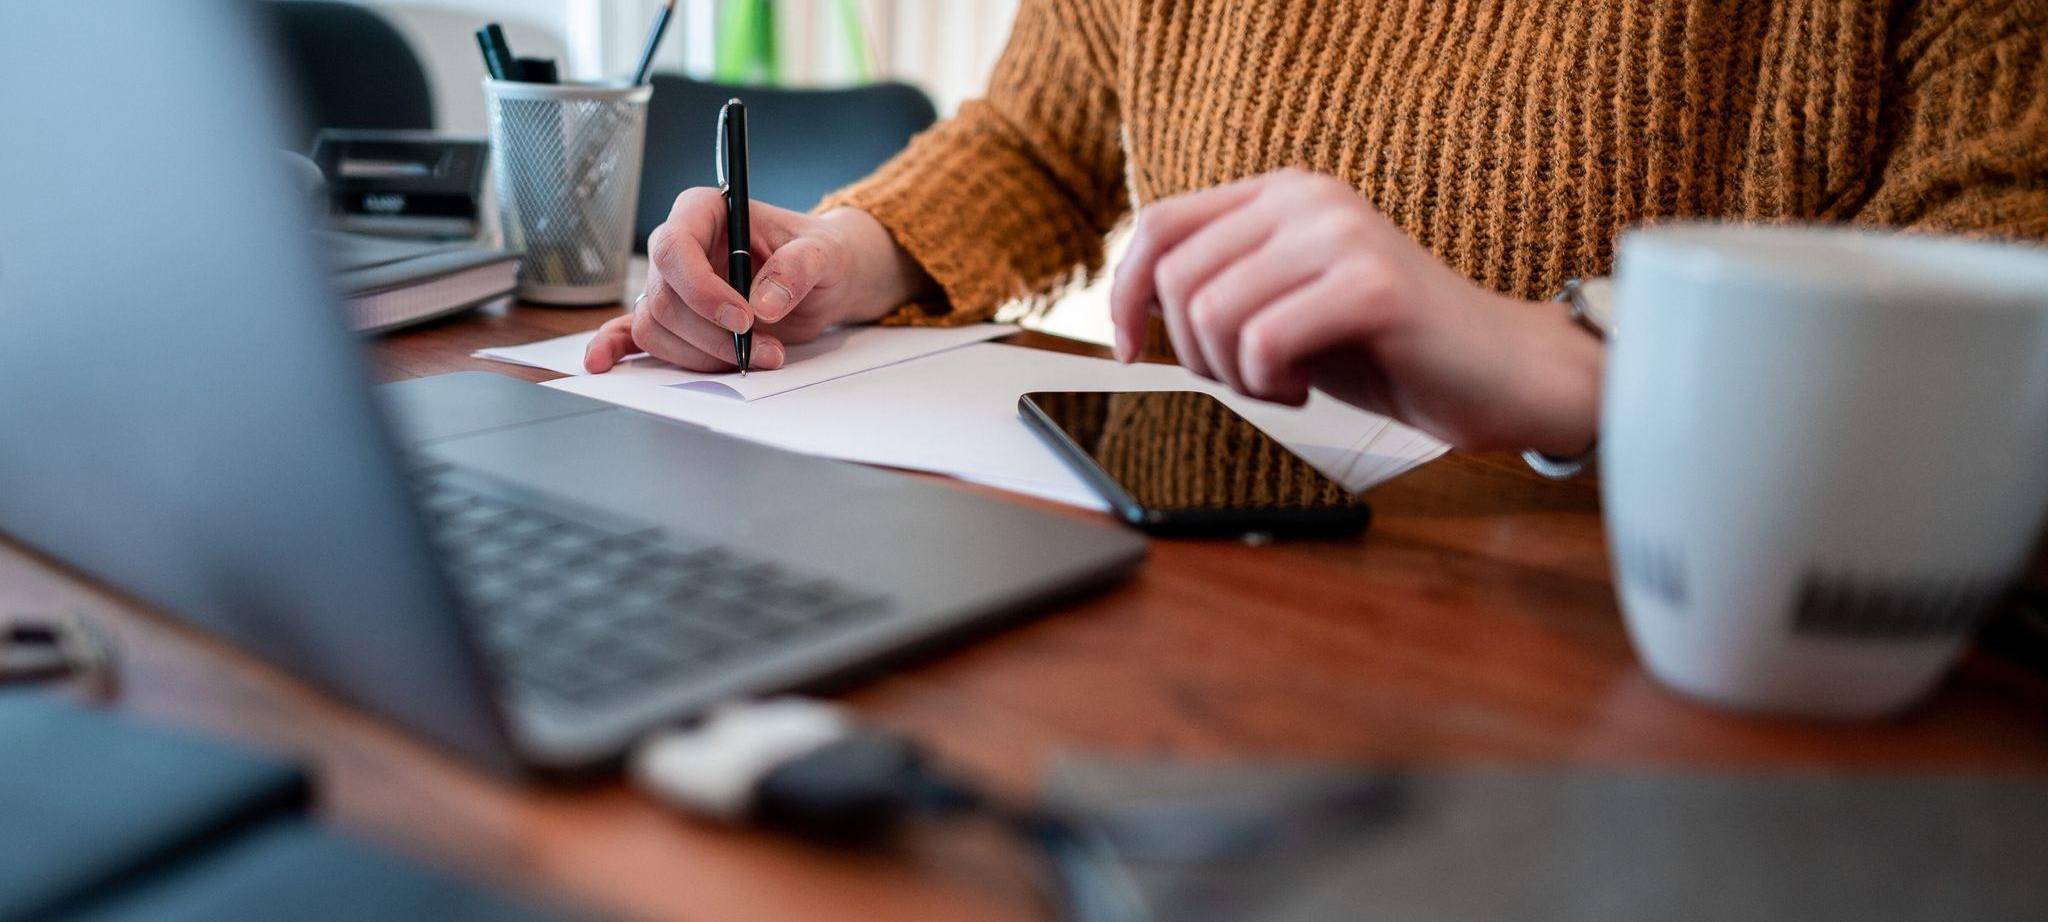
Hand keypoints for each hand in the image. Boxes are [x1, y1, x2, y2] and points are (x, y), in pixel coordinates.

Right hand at [584, 195, 926, 372]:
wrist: (823, 281)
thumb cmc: (820, 255)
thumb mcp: (825, 254)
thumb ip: (799, 268)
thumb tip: (762, 301)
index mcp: (705, 212)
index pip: (675, 247)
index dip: (702, 289)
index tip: (743, 319)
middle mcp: (681, 247)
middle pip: (666, 297)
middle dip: (712, 334)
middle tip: (765, 350)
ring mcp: (673, 285)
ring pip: (657, 326)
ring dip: (702, 355)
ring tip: (757, 358)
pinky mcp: (678, 318)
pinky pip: (634, 333)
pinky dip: (617, 349)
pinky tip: (602, 364)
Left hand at [1110, 169, 1600, 455]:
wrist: (1501, 372)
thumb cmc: (1387, 347)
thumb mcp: (1284, 304)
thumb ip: (1220, 285)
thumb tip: (1129, 304)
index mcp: (1281, 194)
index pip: (1158, 227)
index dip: (1124, 294)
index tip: (1130, 350)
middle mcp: (1308, 197)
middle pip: (1178, 280)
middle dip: (1194, 353)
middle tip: (1251, 378)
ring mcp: (1342, 235)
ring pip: (1214, 314)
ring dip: (1235, 375)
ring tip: (1286, 383)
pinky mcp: (1371, 286)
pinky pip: (1264, 343)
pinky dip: (1271, 385)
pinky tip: (1309, 388)